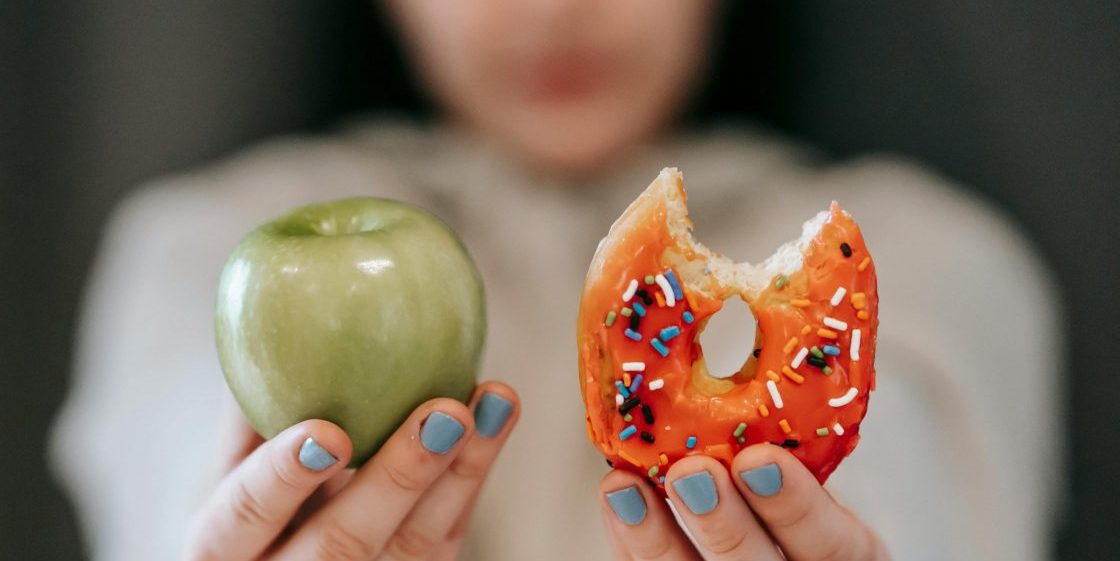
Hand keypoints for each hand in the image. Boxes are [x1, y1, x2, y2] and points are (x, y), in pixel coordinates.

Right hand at [185, 381, 519, 560]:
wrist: (285, 558)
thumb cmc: (255, 502)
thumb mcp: (232, 469)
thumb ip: (248, 412)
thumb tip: (265, 312)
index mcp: (224, 546)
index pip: (245, 515)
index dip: (283, 477)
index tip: (327, 432)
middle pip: (342, 544)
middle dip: (400, 478)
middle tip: (446, 412)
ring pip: (413, 547)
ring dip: (461, 471)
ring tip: (494, 402)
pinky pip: (446, 538)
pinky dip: (471, 476)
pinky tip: (495, 418)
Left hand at [599, 444, 889, 559]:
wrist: (774, 541)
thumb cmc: (799, 500)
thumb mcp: (816, 474)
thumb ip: (796, 445)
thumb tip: (761, 371)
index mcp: (840, 551)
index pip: (833, 544)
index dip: (797, 506)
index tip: (760, 459)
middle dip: (724, 522)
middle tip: (691, 472)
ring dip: (657, 537)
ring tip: (625, 486)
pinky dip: (632, 540)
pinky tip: (617, 499)